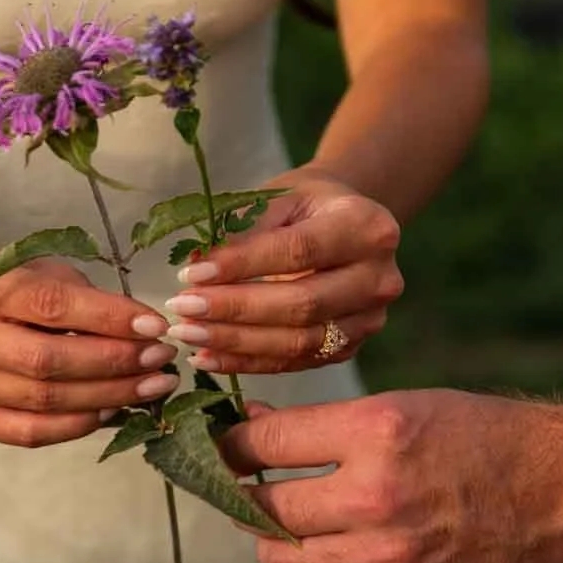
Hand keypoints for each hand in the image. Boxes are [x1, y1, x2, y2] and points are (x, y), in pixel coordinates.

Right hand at [0, 256, 173, 447]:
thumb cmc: (9, 292)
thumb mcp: (42, 275)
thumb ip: (86, 299)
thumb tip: (144, 334)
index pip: (51, 306)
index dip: (109, 319)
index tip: (156, 327)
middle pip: (47, 361)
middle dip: (114, 363)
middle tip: (160, 361)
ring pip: (44, 401)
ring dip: (107, 397)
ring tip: (149, 387)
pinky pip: (31, 432)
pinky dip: (79, 425)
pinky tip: (112, 410)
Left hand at [160, 170, 403, 375]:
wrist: (344, 225)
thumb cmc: (304, 205)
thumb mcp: (277, 198)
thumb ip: (243, 232)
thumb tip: (196, 268)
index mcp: (368, 227)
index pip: (298, 252)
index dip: (243, 266)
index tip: (190, 275)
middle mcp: (380, 278)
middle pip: (301, 304)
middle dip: (235, 310)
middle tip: (183, 311)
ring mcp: (370, 319)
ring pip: (298, 342)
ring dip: (237, 343)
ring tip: (188, 336)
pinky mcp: (350, 347)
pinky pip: (294, 362)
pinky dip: (248, 363)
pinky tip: (208, 357)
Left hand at [222, 390, 562, 562]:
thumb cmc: (483, 438)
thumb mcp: (405, 407)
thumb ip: (325, 428)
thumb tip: (249, 430)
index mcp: (377, 433)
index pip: (263, 445)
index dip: (231, 445)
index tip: (221, 446)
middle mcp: (377, 498)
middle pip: (263, 508)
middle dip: (241, 494)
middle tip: (240, 487)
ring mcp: (390, 559)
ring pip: (283, 561)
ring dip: (269, 540)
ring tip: (276, 523)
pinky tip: (319, 552)